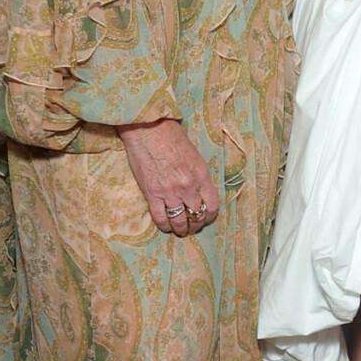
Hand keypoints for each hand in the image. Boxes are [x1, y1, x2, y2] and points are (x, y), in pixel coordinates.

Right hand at [118, 119, 219, 236]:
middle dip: (196, 225)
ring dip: (181, 229)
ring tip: (180, 230)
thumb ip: (198, 176)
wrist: (149, 129)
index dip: (210, 216)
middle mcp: (188, 187)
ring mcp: (170, 192)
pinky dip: (164, 225)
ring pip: (179, 221)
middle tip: (192, 227)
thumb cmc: (171, 138)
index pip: (212, 205)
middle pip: (196, 216)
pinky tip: (166, 226)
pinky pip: (160, 218)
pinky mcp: (152, 194)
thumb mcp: (195, 156)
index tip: (206, 218)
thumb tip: (199, 193)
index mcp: (202, 176)